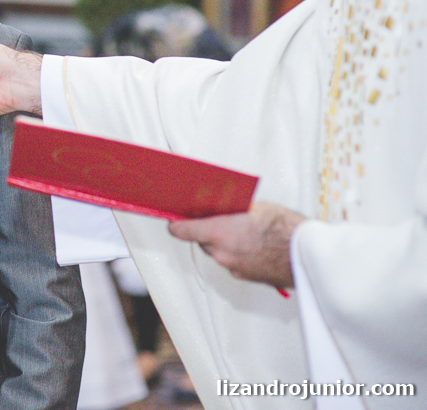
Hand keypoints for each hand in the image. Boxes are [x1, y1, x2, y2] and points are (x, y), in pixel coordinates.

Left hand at [168, 200, 305, 288]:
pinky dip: (236, 253)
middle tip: (219, 218)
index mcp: (219, 233)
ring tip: (243, 231)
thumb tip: (218, 204)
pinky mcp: (245, 276)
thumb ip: (230, 207)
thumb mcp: (255, 206)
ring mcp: (233, 267)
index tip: (172, 221)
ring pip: (218, 251)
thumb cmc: (286, 229)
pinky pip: (232, 261)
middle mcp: (222, 253)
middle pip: (202, 240)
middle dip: (207, 230)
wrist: (308, 257)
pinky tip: (252, 244)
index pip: (182, 230)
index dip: (176, 224)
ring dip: (223, 242)